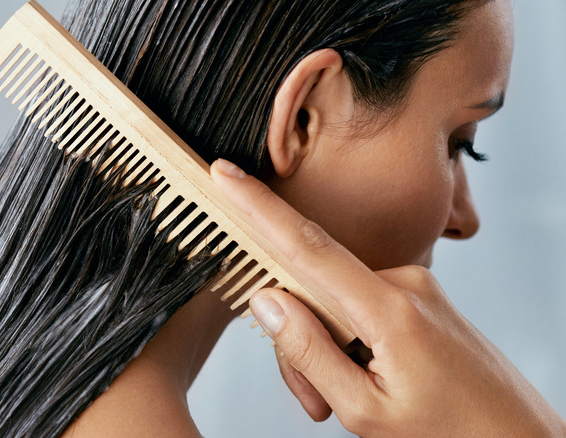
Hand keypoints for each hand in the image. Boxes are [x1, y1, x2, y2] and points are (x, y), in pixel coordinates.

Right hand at [210, 159, 565, 436]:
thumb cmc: (450, 432)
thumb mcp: (364, 409)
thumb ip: (308, 350)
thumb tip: (267, 300)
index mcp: (390, 309)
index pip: (308, 247)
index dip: (259, 207)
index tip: (226, 174)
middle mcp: (403, 283)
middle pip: (313, 290)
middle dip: (299, 341)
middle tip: (314, 401)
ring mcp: (413, 286)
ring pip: (333, 303)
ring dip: (325, 349)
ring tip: (343, 400)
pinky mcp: (416, 295)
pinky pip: (357, 306)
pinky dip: (346, 340)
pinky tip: (362, 376)